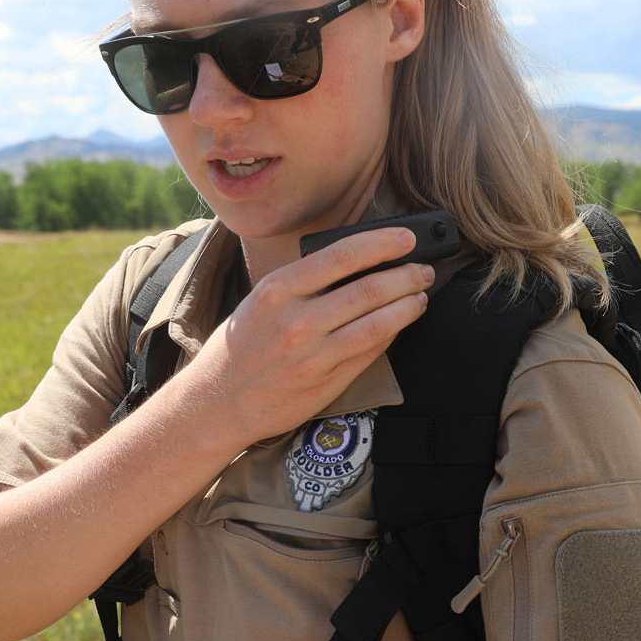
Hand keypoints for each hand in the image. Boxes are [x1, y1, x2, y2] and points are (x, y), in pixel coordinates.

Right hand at [171, 226, 431, 447]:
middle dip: (406, 276)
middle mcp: (296, 321)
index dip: (383, 243)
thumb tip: (358, 261)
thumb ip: (303, 281)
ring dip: (408, 306)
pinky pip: (371, 352)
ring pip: (379, 323)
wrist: (218, 401)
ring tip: (420, 296)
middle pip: (370, 290)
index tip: (407, 238)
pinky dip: (392, 334)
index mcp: (277, 290)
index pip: (343, 255)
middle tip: (423, 270)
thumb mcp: (261, 300)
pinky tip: (399, 324)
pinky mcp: (327, 382)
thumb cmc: (241, 346)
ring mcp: (314, 356)